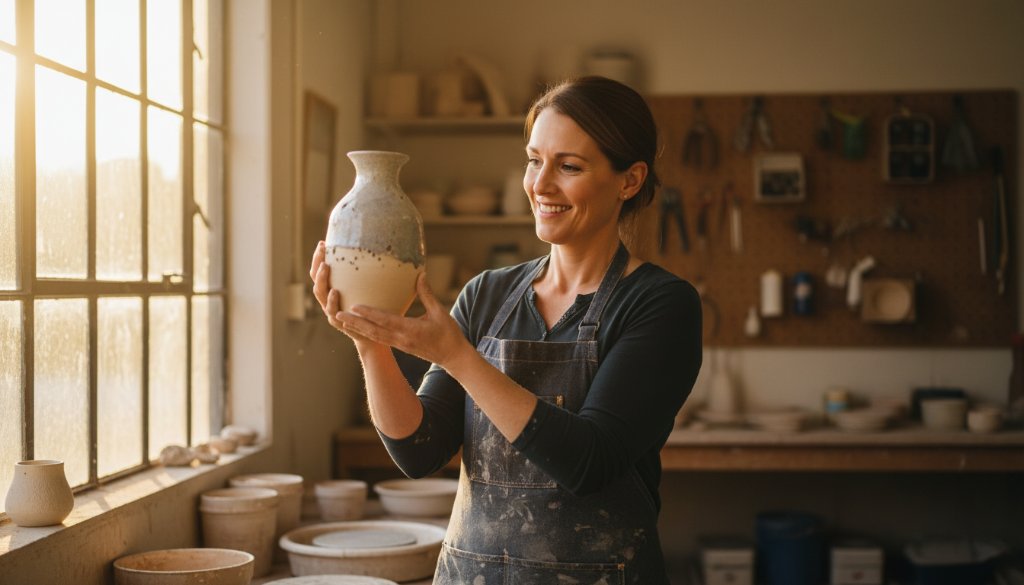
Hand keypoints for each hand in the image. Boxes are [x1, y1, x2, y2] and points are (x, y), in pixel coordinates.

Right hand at [309, 240, 379, 345]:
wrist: (377, 336)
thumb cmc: (376, 308)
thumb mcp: (374, 288)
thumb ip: (375, 273)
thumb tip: (390, 250)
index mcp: (335, 287)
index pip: (322, 269)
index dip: (319, 257)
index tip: (324, 242)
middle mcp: (329, 298)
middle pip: (316, 278)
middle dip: (317, 262)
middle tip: (322, 249)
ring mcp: (332, 311)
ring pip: (320, 293)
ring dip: (321, 279)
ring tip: (326, 266)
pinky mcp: (339, 323)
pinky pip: (332, 311)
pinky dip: (332, 301)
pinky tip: (335, 291)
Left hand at [334, 271, 471, 368]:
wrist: (453, 357)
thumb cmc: (449, 334)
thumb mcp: (440, 312)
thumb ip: (427, 294)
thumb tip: (420, 275)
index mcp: (411, 330)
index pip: (386, 320)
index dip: (369, 314)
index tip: (355, 306)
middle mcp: (401, 339)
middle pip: (373, 330)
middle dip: (355, 323)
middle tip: (337, 314)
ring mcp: (400, 344)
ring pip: (374, 336)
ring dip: (357, 328)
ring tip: (341, 319)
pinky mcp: (400, 346)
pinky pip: (380, 339)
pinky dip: (367, 333)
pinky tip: (358, 327)